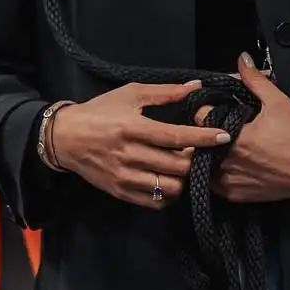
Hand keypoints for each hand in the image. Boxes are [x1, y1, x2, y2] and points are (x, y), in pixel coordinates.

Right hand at [51, 80, 231, 208]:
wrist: (65, 137)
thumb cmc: (100, 111)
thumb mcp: (130, 94)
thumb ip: (165, 93)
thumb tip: (195, 86)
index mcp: (133, 127)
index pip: (176, 137)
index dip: (203, 138)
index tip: (224, 136)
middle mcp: (130, 155)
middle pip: (177, 166)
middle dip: (194, 159)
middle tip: (196, 150)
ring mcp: (125, 177)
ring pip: (169, 188)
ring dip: (182, 178)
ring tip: (181, 165)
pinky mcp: (121, 193)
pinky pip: (155, 202)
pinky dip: (168, 194)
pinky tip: (167, 179)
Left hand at [195, 53, 289, 203]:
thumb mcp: (278, 103)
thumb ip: (255, 80)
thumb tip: (242, 59)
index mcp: (235, 139)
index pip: (201, 118)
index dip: (205, 108)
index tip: (212, 106)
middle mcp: (228, 162)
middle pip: (199, 141)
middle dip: (203, 130)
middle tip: (214, 123)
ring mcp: (229, 181)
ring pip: (202, 164)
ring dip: (205, 152)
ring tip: (216, 142)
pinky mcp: (235, 195)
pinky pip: (213, 182)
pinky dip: (214, 171)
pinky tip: (224, 161)